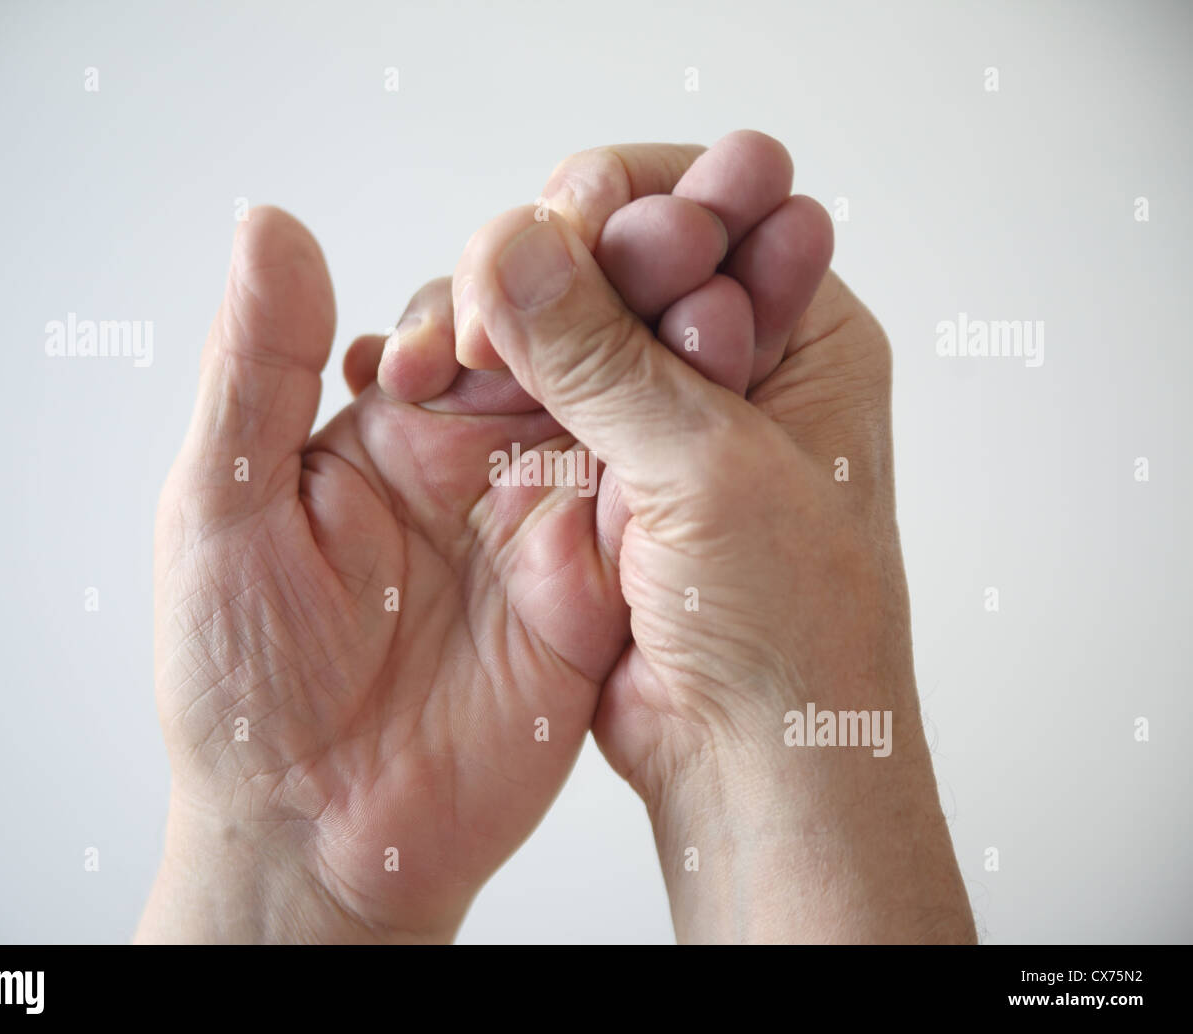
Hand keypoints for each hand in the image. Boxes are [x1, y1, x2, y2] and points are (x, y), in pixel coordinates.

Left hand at [137, 207, 640, 941]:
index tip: (556, 233)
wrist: (314, 835)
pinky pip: (653, 509)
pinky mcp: (596, 593)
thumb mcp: (222, 505)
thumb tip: (270, 223)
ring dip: (670, 353)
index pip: (479, 305)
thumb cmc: (240, 681)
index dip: (524, 260)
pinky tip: (725, 401)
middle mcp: (480, 459)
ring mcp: (546, 524)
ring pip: (626, 409)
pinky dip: (689, 454)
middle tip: (674, 236)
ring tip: (713, 300)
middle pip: (571, 341)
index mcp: (396, 422)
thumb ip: (258, 367)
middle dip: (623, 284)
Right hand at [451, 137, 975, 942]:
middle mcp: (726, 362)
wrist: (753, 763)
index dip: (626, 198)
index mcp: (802, 330)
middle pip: (614, 258)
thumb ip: (604, 356)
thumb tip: (512, 248)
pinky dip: (472, 388)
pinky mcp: (592, 472)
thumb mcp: (710, 470)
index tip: (561, 216)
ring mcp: (654, 418)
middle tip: (487, 295)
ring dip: (496, 329)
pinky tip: (418, 382)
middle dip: (544, 262)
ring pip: (555, 330)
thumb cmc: (795, 630)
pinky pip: (521, 401)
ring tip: (439, 357)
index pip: (706, 205)